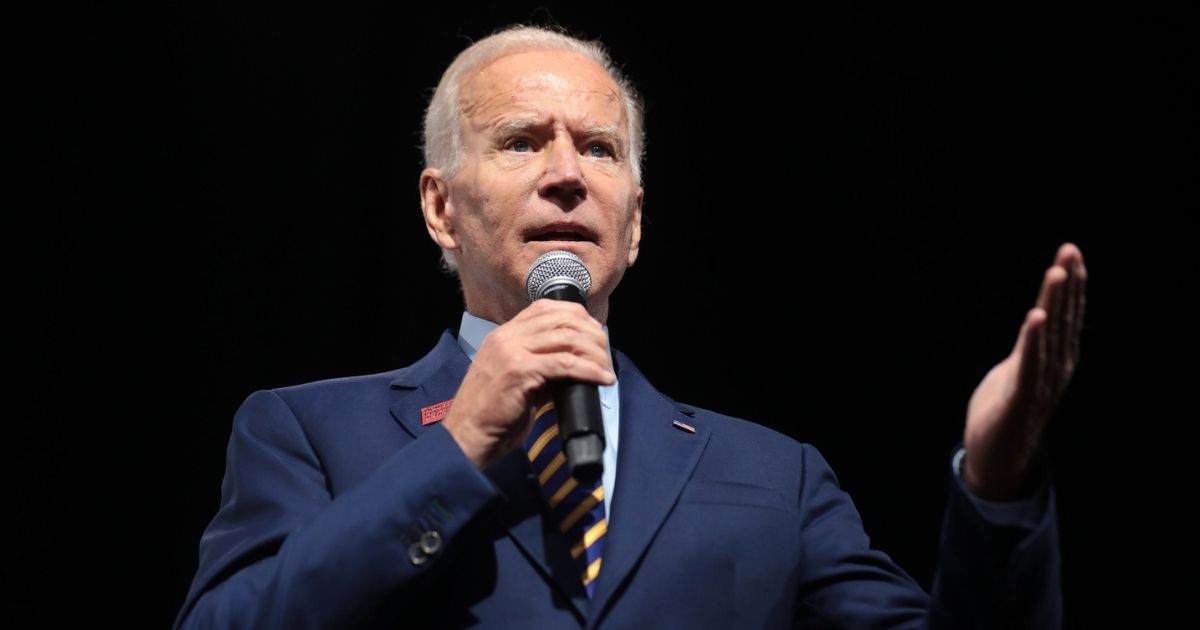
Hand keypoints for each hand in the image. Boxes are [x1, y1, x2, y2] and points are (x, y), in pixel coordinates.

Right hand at [442, 300, 615, 468]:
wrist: (468, 434)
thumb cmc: (493, 414)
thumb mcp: (518, 379)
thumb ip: (543, 365)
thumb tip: (577, 363)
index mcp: (504, 334)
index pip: (546, 307)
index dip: (577, 316)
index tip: (595, 334)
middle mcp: (507, 336)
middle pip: (562, 319)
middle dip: (592, 334)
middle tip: (606, 354)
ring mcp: (511, 351)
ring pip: (567, 338)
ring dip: (595, 353)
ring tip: (606, 369)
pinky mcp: (519, 371)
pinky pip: (565, 364)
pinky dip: (589, 370)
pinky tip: (602, 379)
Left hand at [963, 243, 1086, 499]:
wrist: (996, 455)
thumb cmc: (1005, 408)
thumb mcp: (1020, 367)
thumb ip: (1031, 344)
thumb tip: (1040, 318)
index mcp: (1055, 358)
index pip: (1066, 314)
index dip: (1071, 284)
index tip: (1071, 252)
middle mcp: (1056, 367)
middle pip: (1064, 318)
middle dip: (1067, 284)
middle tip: (1070, 250)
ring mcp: (1042, 383)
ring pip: (1050, 337)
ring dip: (1054, 303)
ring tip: (1057, 273)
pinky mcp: (1021, 399)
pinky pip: (1029, 365)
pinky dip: (1033, 340)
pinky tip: (1037, 316)